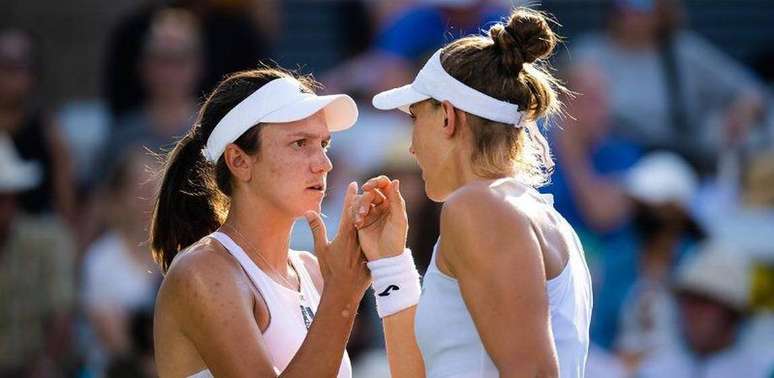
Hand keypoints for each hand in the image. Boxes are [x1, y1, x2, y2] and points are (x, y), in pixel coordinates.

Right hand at [305, 182, 370, 303]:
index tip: (353, 184)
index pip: (349, 210)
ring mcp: (366, 245)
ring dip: (369, 212)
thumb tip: (309, 211)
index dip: (351, 196)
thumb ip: (317, 229)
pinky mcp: (371, 252)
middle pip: (362, 214)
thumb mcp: (321, 248)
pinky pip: (372, 236)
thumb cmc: (330, 270)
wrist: (344, 290)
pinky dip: (372, 227)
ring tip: (370, 201)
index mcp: (346, 234)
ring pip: (368, 223)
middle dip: (362, 201)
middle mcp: (358, 237)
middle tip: (363, 190)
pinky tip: (375, 222)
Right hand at [351, 176, 407, 260]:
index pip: (384, 184)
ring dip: (358, 208)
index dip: (375, 181)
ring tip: (360, 220)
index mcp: (393, 202)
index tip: (366, 187)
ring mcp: (371, 212)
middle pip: (370, 192)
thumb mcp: (398, 220)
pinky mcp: (361, 220)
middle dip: (364, 200)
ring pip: (360, 200)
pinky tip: (358, 224)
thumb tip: (395, 180)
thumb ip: (396, 200)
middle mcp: (382, 205)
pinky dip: (354, 215)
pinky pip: (354, 210)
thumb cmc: (396, 240)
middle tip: (363, 212)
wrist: (385, 258)